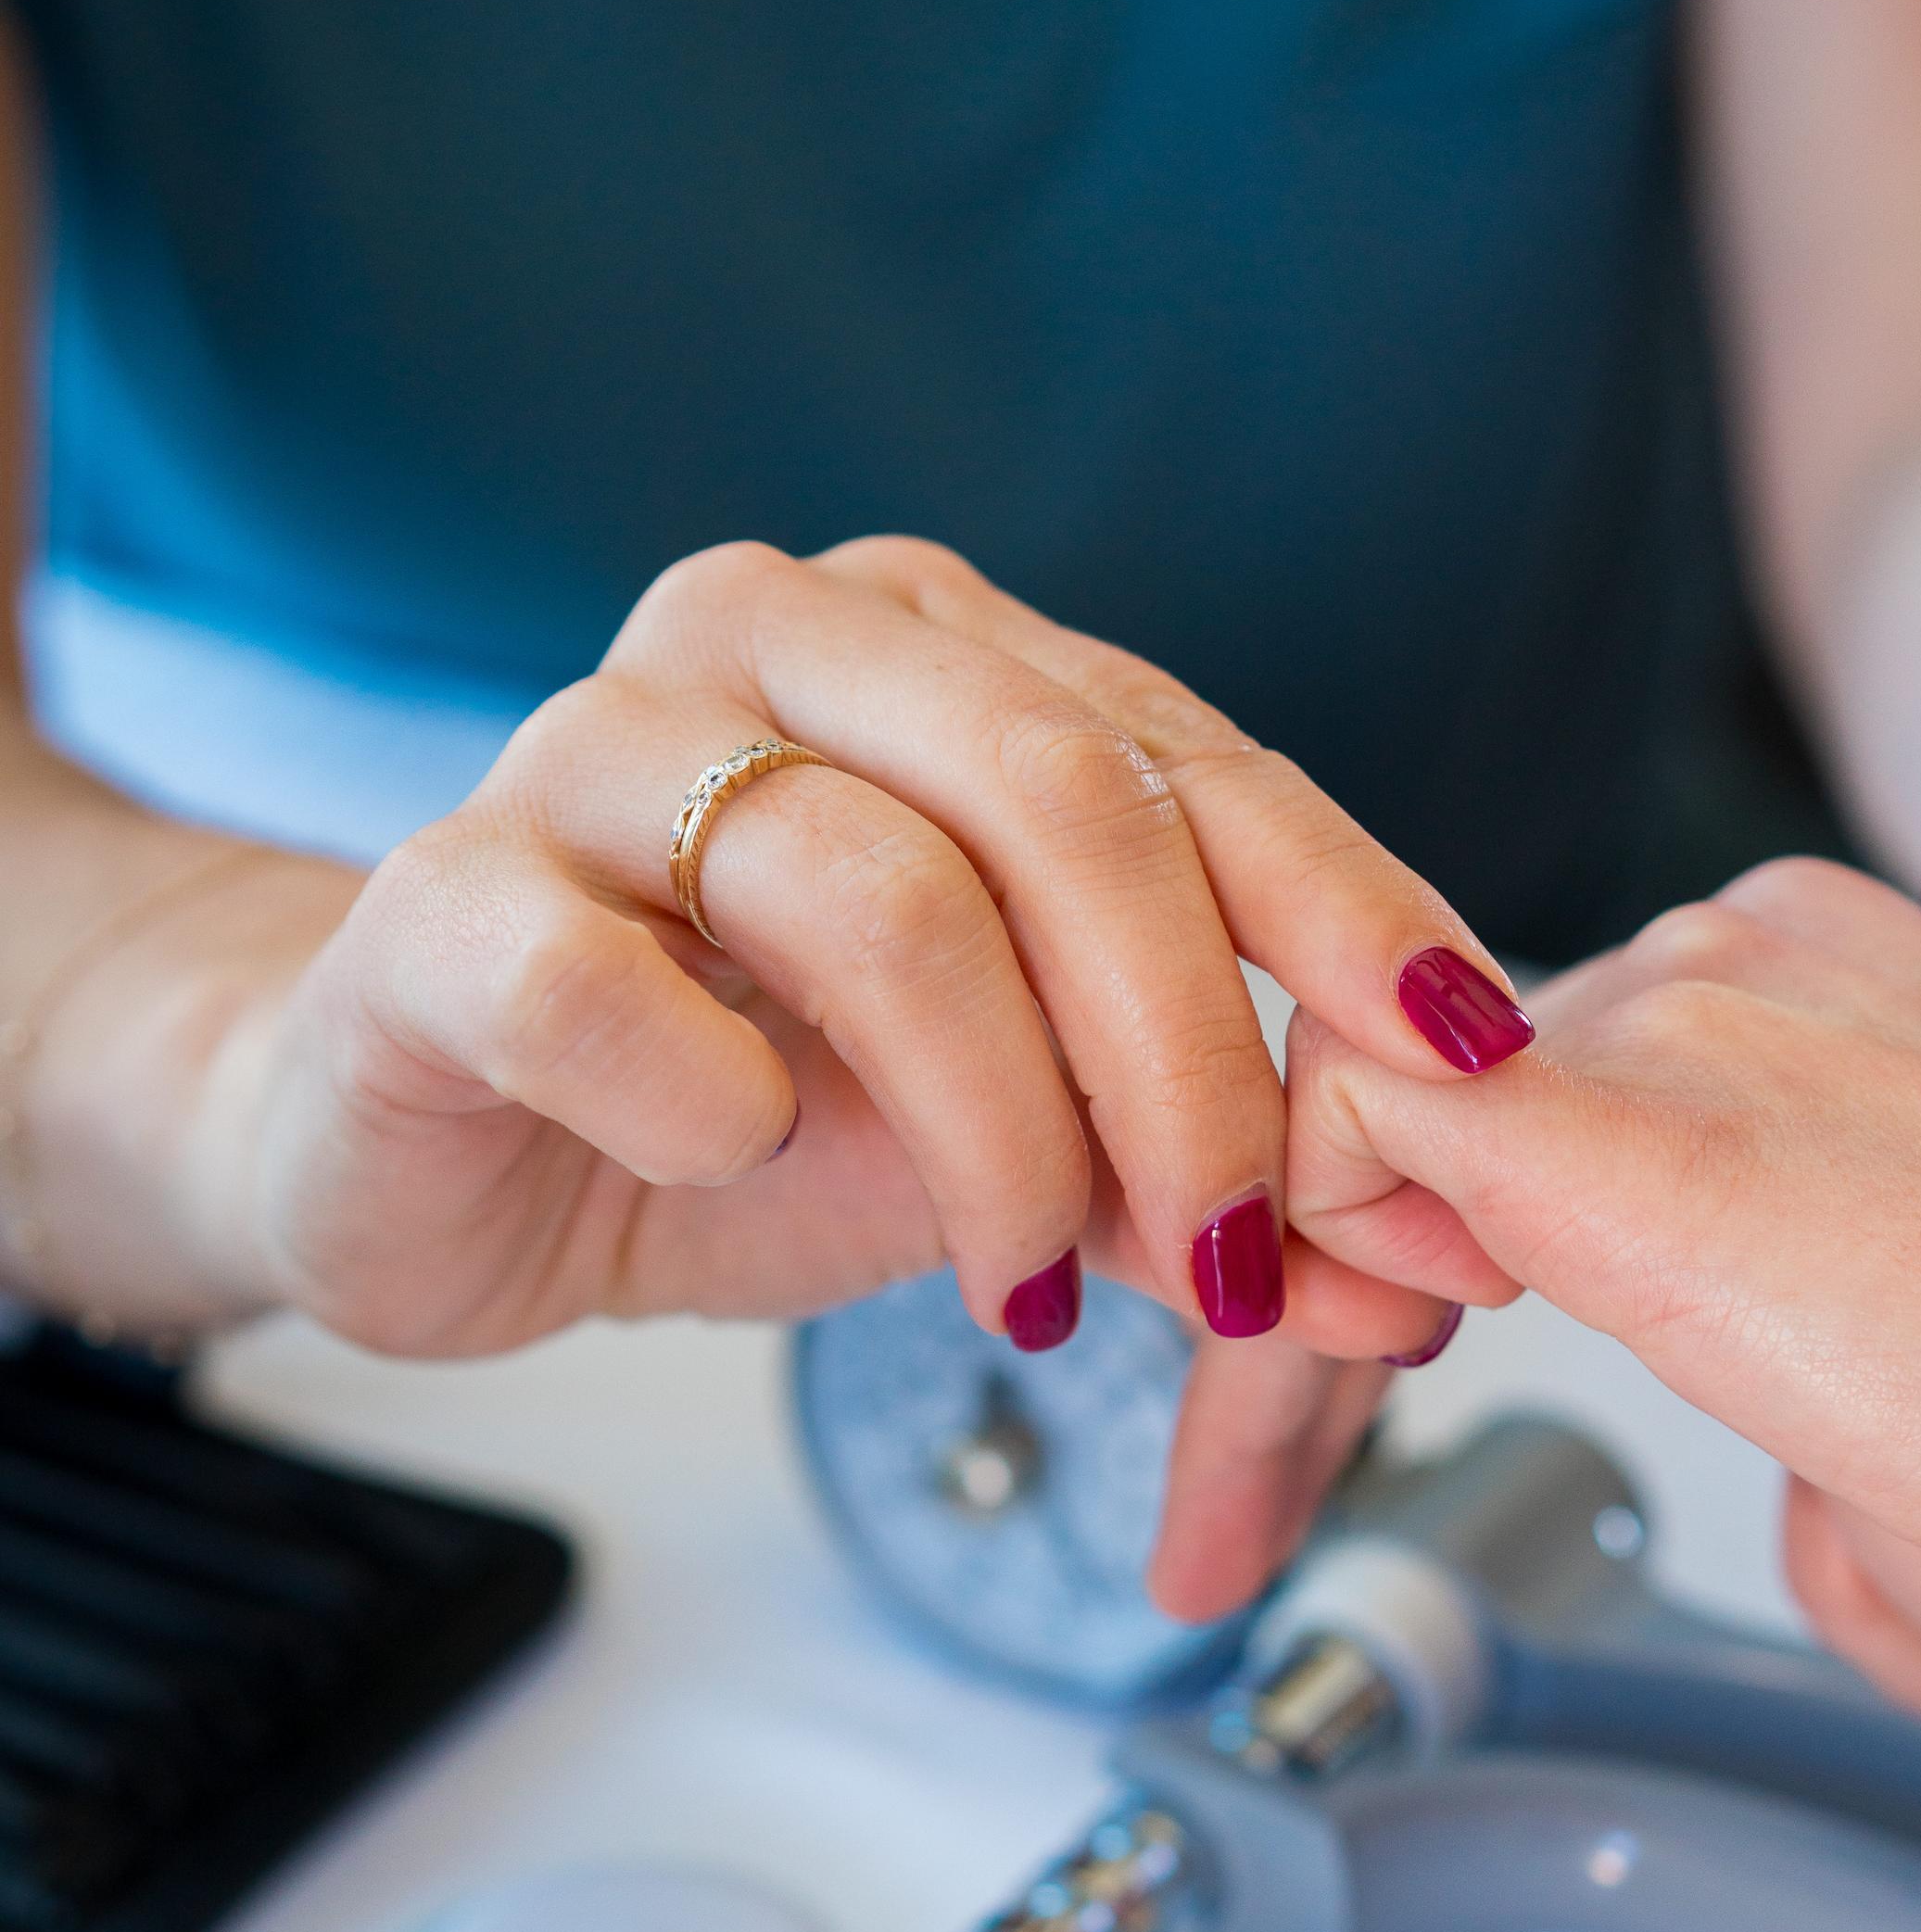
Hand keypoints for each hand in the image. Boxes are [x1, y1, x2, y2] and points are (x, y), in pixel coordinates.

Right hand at [62, 538, 1534, 1613]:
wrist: (442, 1156)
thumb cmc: (742, 1110)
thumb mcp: (1013, 1148)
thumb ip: (1193, 1184)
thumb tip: (1418, 1285)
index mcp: (928, 654)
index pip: (1187, 757)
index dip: (1347, 914)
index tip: (1475, 1068)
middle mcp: (765, 646)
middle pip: (1057, 799)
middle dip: (1194, 1055)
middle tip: (1241, 1254)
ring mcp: (582, 754)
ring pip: (870, 894)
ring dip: (998, 1132)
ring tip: (1021, 1286)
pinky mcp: (434, 907)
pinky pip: (605, 991)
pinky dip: (710, 1105)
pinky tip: (732, 1158)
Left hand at [1285, 857, 1920, 1700]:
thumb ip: (1862, 1386)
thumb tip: (1827, 1514)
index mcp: (1832, 981)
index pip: (1530, 1085)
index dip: (1411, 1249)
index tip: (1375, 1393)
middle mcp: (1733, 962)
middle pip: (1410, 1110)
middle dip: (1298, 1316)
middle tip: (1235, 1503)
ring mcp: (1678, 1028)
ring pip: (1344, 1128)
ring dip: (1279, 1345)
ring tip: (1244, 1512)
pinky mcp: (1627, 1131)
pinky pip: (1344, 1128)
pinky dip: (1289, 1277)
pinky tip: (1334, 1389)